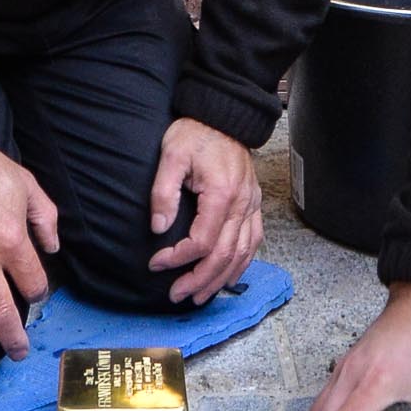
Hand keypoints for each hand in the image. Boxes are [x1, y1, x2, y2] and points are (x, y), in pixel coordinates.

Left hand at [147, 117, 261, 304]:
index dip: (178, 258)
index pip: (201, 241)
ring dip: (221, 278)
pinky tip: (229, 277)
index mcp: (222, 192)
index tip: (156, 263)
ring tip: (199, 296)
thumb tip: (160, 227)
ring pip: (243, 253)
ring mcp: (252, 204)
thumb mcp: (172, 155)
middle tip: (177, 295)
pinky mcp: (254, 203)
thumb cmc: (195, 133)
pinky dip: (243, 263)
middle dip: (199, 280)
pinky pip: (254, 240)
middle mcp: (243, 203)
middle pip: (224, 254)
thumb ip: (164, 192)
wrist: (223, 115)